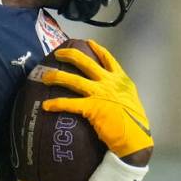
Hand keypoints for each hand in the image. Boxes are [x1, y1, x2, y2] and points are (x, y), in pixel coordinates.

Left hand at [41, 39, 152, 161]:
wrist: (135, 139)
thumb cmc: (133, 122)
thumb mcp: (130, 99)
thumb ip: (118, 90)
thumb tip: (108, 88)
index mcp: (121, 80)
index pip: (108, 58)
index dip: (96, 48)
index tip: (86, 41)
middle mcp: (110, 83)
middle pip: (86, 62)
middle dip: (69, 55)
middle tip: (57, 53)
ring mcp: (100, 93)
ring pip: (73, 80)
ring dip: (56, 76)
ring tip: (44, 76)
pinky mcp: (92, 107)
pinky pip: (69, 103)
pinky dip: (56, 104)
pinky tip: (46, 105)